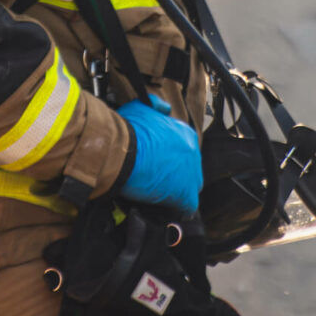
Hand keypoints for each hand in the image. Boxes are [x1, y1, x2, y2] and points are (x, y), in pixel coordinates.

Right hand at [116, 98, 201, 213]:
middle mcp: (193, 151)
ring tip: (157, 194)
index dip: (169, 159)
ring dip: (175, 190)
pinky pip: (186, 206)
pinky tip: (165, 209)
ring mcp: (192, 173)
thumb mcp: (141, 108)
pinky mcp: (185, 193)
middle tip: (155, 178)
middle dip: (175, 174)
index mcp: (185, 133)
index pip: (183, 150)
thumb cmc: (127, 130)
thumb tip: (164, 108)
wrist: (121, 151)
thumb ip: (155, 107)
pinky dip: (176, 208)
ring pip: (189, 187)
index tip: (156, 162)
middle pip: (189, 169)